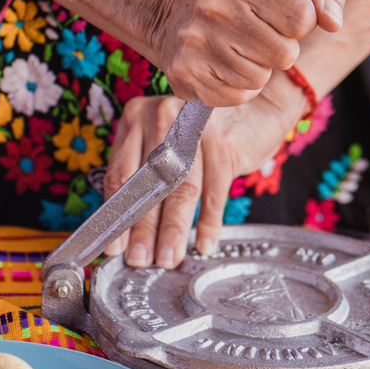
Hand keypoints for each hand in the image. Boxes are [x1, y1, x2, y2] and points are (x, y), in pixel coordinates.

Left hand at [103, 87, 304, 267]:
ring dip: (173, 230)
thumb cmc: (199, 134)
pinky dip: (208, 223)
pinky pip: (214, 192)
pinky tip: (203, 244)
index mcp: (136, 117)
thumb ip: (144, 174)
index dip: (116, 215)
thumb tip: (129, 231)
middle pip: (148, 184)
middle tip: (140, 259)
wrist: (254, 109)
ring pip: (180, 190)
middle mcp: (162, 117)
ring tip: (167, 257)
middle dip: (143, 228)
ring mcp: (194, 128)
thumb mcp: (163, 142)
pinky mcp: (224, 143)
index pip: (121, 174)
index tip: (115, 246)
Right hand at [146, 0, 345, 106]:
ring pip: (259, 80)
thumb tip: (333, 22)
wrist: (169, 7)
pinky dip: (234, 86)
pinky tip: (220, 63)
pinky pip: (236, 97)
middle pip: (284, 55)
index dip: (297, 22)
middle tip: (254, 33)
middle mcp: (214, 8)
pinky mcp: (184, 74)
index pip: (303, 20)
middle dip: (277, 48)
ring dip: (256, 69)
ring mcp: (195, 43)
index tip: (276, 14)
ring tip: (235, 48)